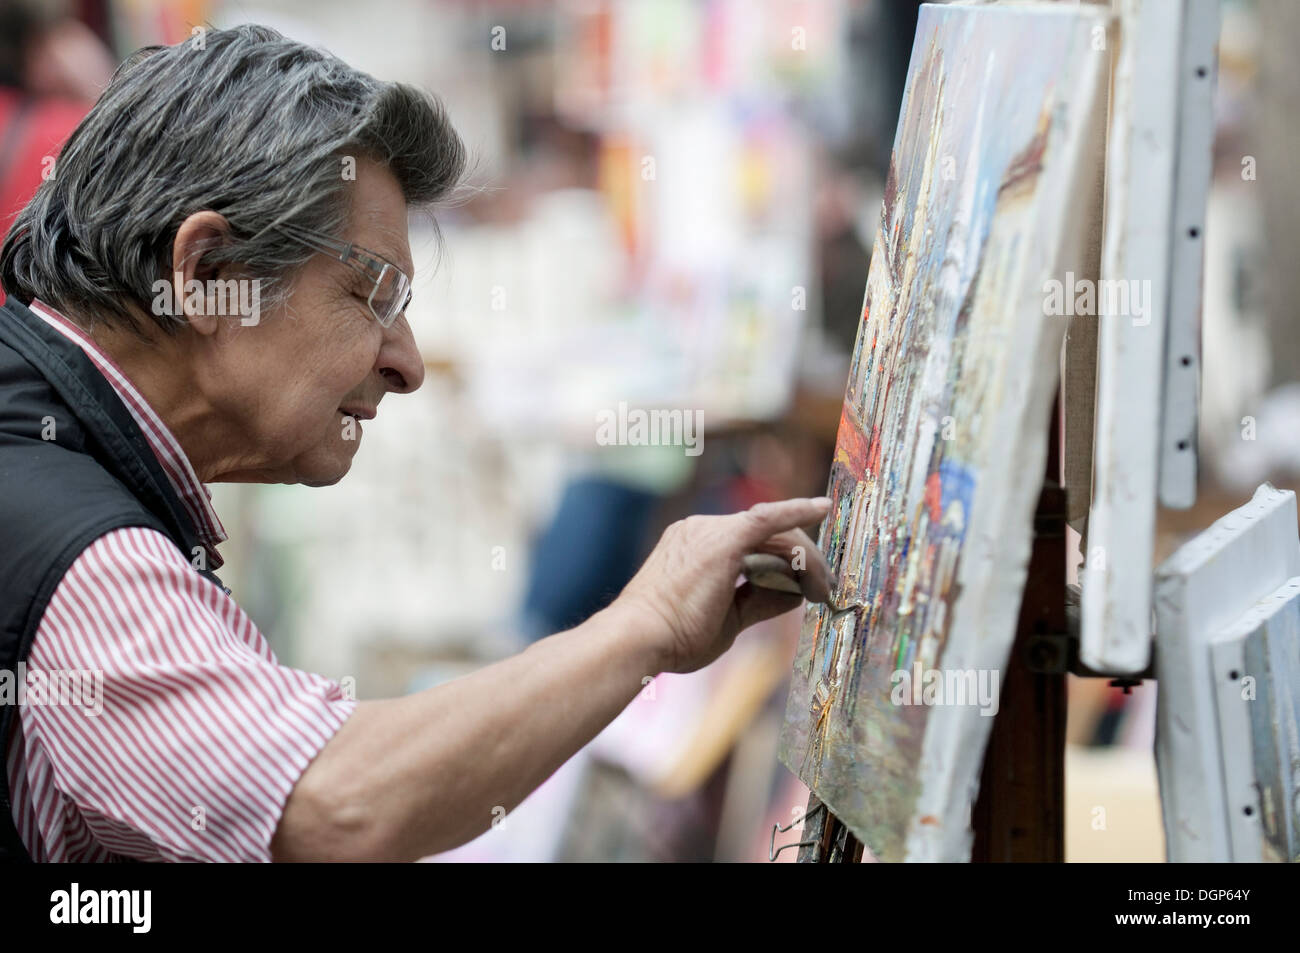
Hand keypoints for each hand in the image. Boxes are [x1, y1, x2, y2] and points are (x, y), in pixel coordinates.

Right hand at [615, 498, 834, 674]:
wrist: (639, 638)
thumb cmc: (672, 638)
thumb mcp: (727, 620)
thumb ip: (761, 601)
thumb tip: (796, 594)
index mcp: (695, 545)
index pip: (753, 543)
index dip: (784, 558)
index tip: (807, 575)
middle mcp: (701, 529)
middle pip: (769, 535)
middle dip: (802, 560)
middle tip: (825, 590)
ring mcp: (709, 530)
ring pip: (775, 533)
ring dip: (806, 559)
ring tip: (823, 590)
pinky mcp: (722, 539)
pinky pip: (769, 518)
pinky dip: (797, 510)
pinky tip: (823, 507)